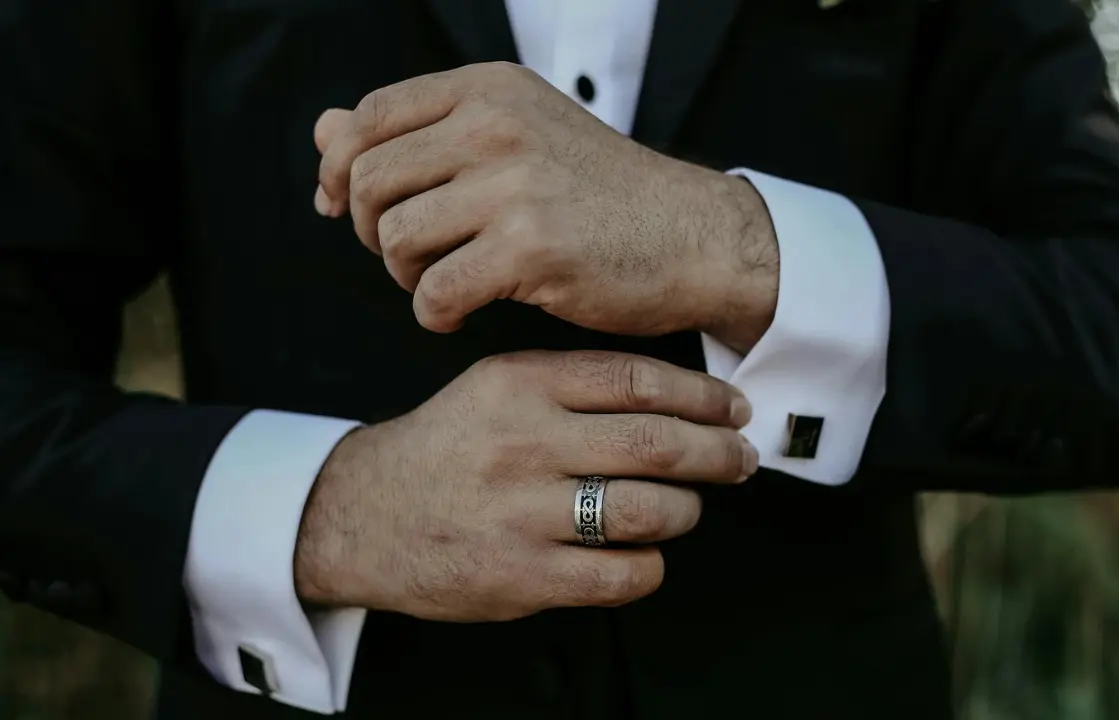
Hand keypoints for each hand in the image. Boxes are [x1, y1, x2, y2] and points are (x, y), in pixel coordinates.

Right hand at [294, 350, 757, 621]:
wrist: (361, 515)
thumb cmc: (445, 448)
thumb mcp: (496, 386)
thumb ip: (573, 382)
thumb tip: (676, 396)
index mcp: (523, 385)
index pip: (639, 381)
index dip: (703, 397)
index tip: (734, 408)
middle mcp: (526, 443)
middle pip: (658, 445)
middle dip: (718, 454)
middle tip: (740, 459)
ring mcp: (523, 513)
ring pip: (651, 512)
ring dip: (687, 511)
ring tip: (687, 507)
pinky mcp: (521, 575)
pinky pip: (623, 575)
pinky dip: (651, 566)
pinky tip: (644, 555)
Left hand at [313, 62, 778, 352]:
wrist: (691, 236)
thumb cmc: (601, 195)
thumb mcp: (513, 140)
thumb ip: (419, 133)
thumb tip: (323, 129)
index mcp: (488, 91)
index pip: (369, 118)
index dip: (339, 168)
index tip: (341, 207)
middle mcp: (496, 126)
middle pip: (368, 181)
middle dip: (370, 229)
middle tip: (410, 255)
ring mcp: (514, 185)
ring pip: (393, 238)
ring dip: (404, 274)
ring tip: (444, 280)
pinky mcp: (531, 249)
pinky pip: (435, 291)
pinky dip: (434, 313)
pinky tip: (460, 312)